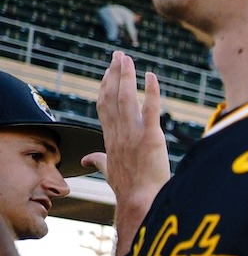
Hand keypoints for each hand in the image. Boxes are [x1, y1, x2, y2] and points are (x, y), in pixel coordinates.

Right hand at [88, 52, 170, 208]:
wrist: (139, 201)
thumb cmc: (128, 188)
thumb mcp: (108, 171)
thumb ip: (97, 161)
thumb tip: (86, 159)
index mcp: (110, 137)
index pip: (104, 106)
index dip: (105, 86)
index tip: (108, 71)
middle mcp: (118, 132)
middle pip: (112, 96)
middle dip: (114, 73)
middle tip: (118, 55)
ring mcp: (133, 134)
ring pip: (126, 99)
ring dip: (127, 76)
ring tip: (127, 58)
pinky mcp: (151, 138)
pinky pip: (151, 110)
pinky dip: (151, 92)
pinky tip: (152, 77)